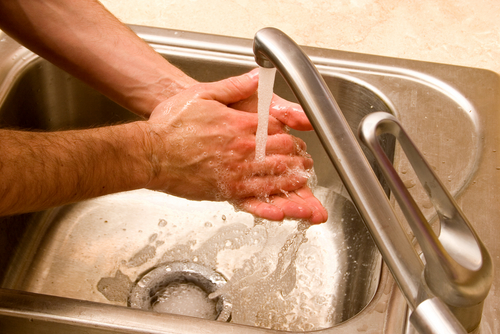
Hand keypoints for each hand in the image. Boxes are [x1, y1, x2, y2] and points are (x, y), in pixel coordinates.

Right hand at [141, 70, 326, 222]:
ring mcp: (235, 172)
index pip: (277, 128)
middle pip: (282, 153)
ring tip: (302, 179)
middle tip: (304, 160)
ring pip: (276, 177)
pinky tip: (284, 207)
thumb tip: (257, 76)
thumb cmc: (171, 125)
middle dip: (297, 156)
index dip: (289, 132)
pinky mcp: (226, 191)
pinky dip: (273, 203)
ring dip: (293, 178)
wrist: (150, 153)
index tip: (293, 136)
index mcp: (239, 125)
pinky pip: (256, 199)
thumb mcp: (201, 94)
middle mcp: (242, 150)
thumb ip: (233, 86)